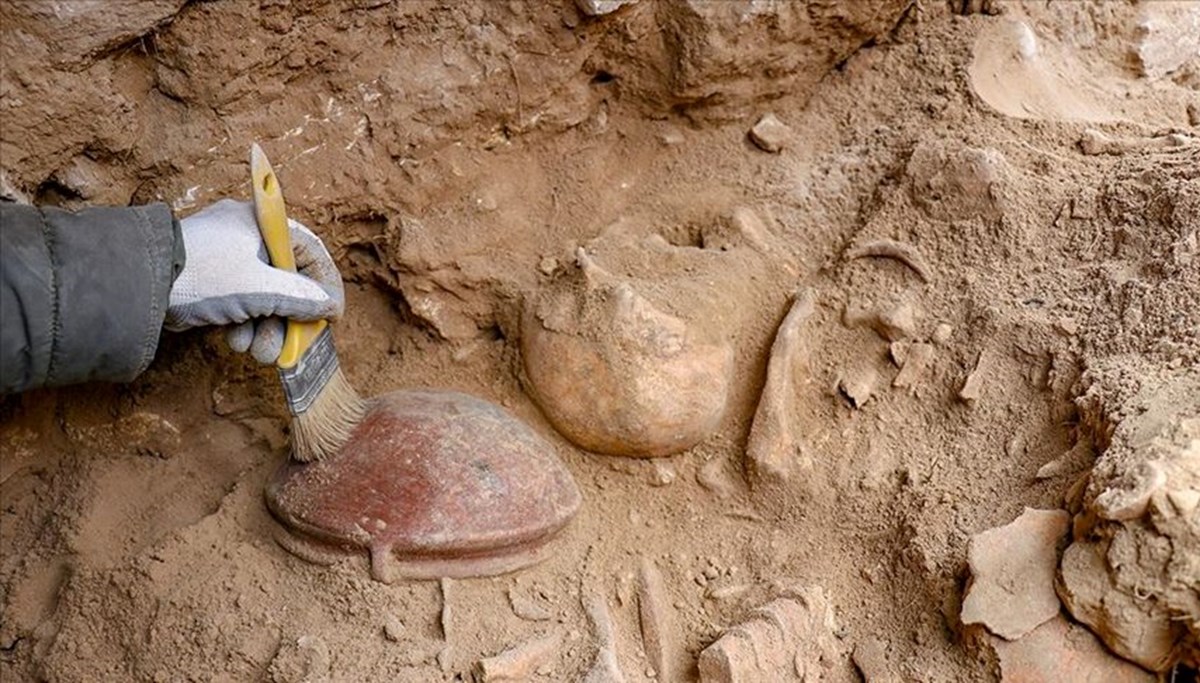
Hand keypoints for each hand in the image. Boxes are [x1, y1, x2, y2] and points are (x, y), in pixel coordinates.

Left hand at [166, 199, 343, 363]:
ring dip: (265, 329)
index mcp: (261, 222)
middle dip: (287, 320)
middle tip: (290, 345)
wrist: (138, 285)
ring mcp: (227, 258)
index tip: (331, 315)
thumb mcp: (260, 289)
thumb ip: (300, 297)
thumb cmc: (200, 275)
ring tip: (256, 350)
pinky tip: (235, 340)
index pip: (309, 250)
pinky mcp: (210, 280)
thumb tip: (327, 306)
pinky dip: (243, 325)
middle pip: (287, 280)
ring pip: (263, 297)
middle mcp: (246, 235)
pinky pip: (241, 303)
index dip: (325, 285)